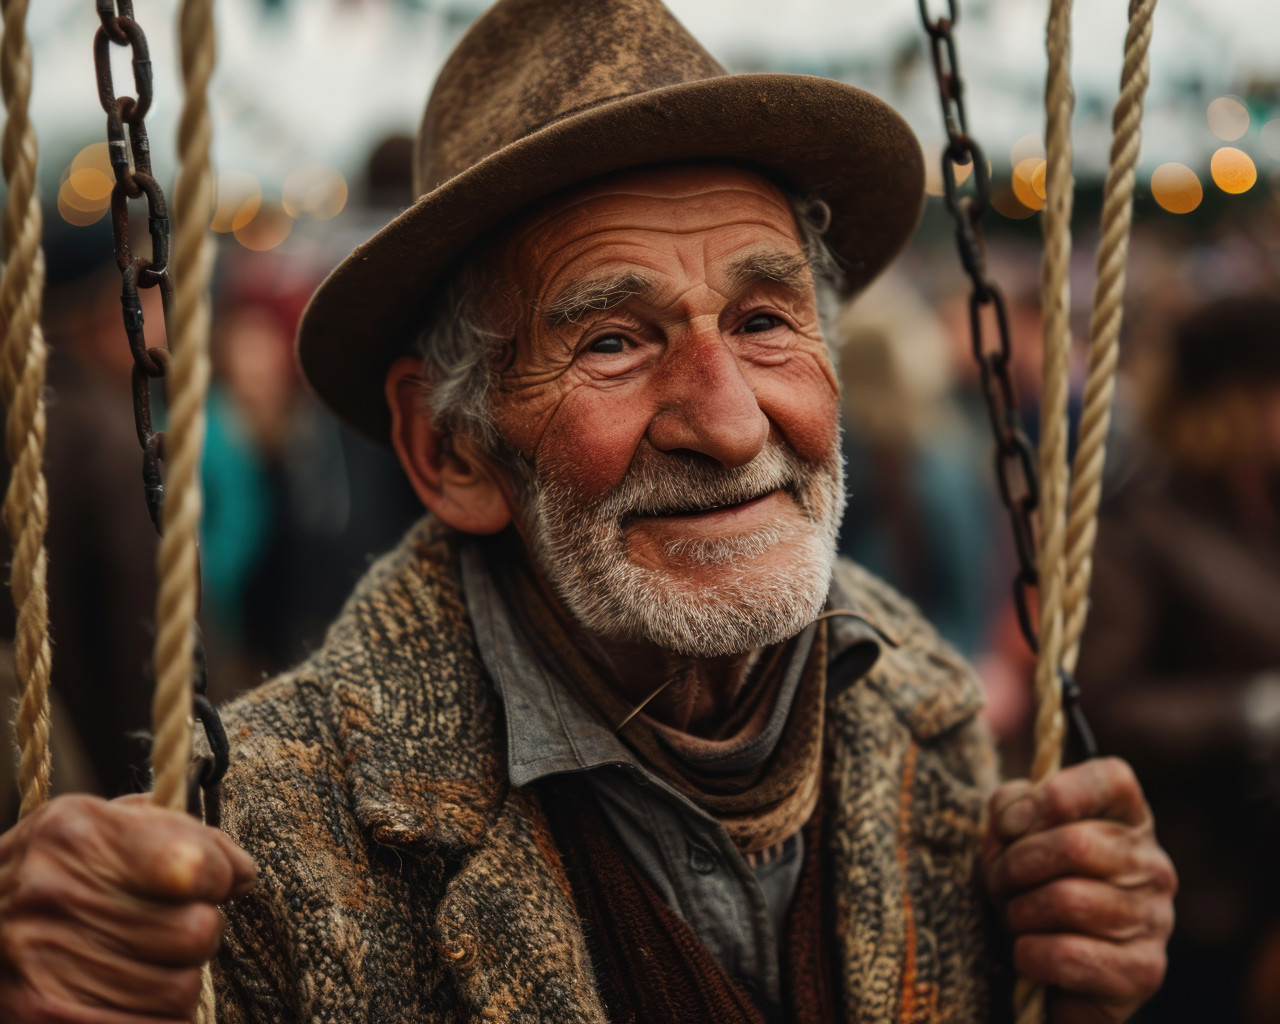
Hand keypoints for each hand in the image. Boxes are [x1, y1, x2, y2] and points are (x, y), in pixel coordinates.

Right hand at [0, 793, 255, 1022]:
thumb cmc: (54, 875)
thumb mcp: (102, 827)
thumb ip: (181, 835)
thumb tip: (241, 875)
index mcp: (78, 834)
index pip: (198, 866)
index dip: (219, 877)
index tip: (207, 883)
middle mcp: (55, 894)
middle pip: (198, 932)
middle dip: (197, 931)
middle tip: (166, 929)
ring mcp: (43, 964)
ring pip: (181, 990)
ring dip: (176, 980)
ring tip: (141, 964)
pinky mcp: (44, 1019)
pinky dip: (157, 1020)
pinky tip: (131, 1000)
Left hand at [982, 757, 1176, 1023]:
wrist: (1047, 970)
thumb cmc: (1029, 885)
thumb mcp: (1013, 834)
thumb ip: (1011, 808)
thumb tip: (1012, 820)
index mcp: (1127, 818)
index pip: (1112, 779)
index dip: (1051, 795)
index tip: (1008, 823)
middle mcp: (1152, 864)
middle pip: (1074, 844)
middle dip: (1014, 865)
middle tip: (996, 882)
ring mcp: (1155, 919)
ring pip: (1066, 901)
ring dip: (1017, 912)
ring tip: (1013, 919)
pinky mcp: (1143, 972)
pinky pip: (1068, 955)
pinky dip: (1029, 954)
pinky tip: (1028, 954)